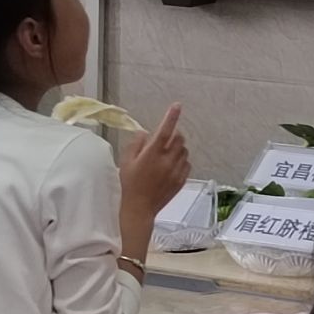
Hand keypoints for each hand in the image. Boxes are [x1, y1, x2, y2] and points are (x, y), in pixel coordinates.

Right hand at [120, 104, 189, 220]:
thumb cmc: (130, 184)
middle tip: (165, 139)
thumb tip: (145, 133)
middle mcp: (167, 161)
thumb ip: (136, 144)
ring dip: (178, 148)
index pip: (164, 130)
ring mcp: (176, 170)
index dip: (171, 116)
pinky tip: (171, 166)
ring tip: (166, 155)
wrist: (140, 208)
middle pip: (179, 138)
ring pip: (184, 150)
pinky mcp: (181, 179)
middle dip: (174, 134)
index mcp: (152, 154)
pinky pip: (187, 163)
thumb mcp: (126, 162)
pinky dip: (181, 160)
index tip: (177, 106)